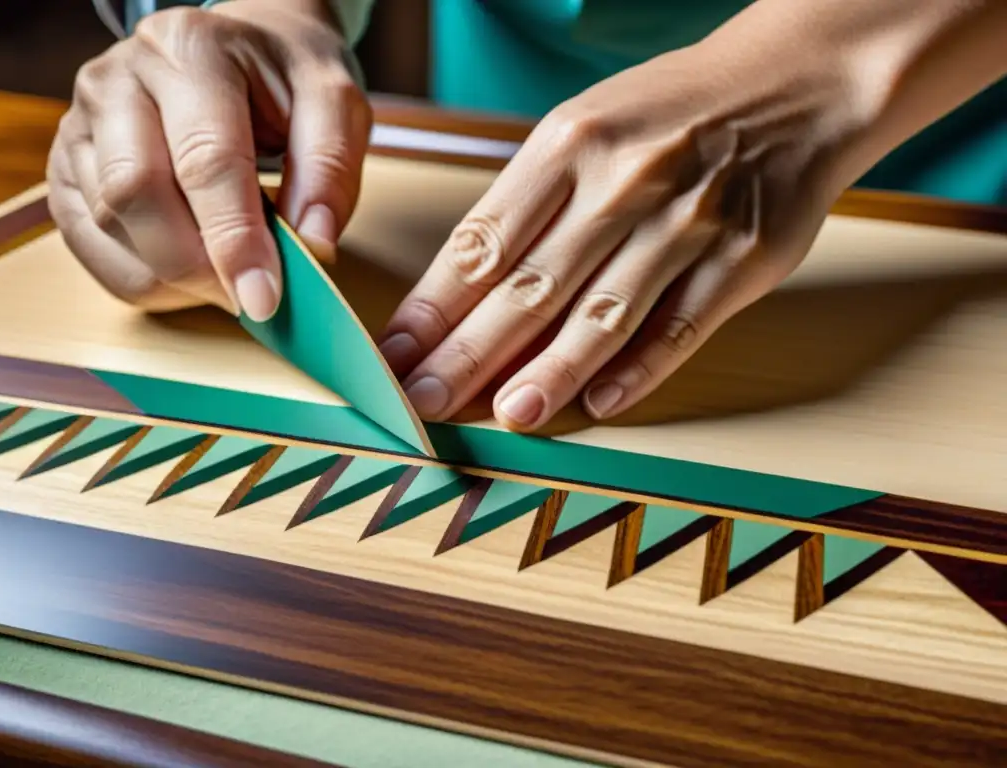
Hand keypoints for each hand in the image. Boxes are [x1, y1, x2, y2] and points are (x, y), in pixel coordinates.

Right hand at [47, 0, 370, 319]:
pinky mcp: (67, 171)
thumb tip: (312, 246)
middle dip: (198, 266)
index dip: (234, 238)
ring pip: (108, 227)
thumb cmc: (282, 81)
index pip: (204, 159)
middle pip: (137, 194)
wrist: (236, 52)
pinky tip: (194, 275)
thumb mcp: (333, 101)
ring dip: (176, 277)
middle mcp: (117, 81)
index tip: (264, 298)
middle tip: (252, 299)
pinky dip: (147, 280)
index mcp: (189, 51)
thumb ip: (329, 168)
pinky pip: (91, 249)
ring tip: (231, 276)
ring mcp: (81, 127)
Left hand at [379, 33, 871, 430]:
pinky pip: (682, 327)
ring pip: (604, 314)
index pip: (483, 241)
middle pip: (530, 285)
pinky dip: (639, 370)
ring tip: (507, 416)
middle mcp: (623, 181)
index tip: (397, 355)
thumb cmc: (674, 111)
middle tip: (425, 402)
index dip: (434, 308)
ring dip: (550, 372)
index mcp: (569, 143)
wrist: (797, 81)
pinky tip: (600, 403)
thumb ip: (534, 207)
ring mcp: (688, 221)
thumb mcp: (588, 127)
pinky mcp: (744, 257)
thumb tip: (472, 295)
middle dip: (469, 353)